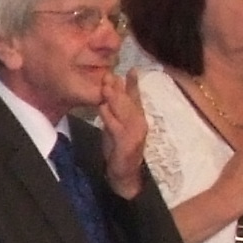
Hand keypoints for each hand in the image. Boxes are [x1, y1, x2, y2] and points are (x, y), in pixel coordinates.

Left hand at [98, 70, 151, 197]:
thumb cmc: (119, 148)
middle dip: (118, 88)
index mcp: (138, 117)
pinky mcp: (126, 142)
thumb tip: (110, 91)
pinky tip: (102, 108)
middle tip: (109, 74)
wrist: (124, 173)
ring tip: (106, 86)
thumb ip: (116, 109)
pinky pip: (116, 126)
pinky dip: (109, 116)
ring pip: (124, 112)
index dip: (134, 83)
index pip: (136, 97)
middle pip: (129, 101)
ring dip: (114, 99)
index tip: (132, 69)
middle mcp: (139, 122)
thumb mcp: (117, 125)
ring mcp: (135, 132)